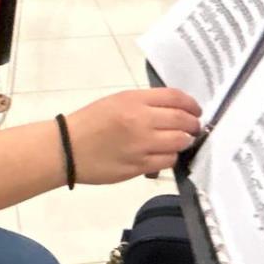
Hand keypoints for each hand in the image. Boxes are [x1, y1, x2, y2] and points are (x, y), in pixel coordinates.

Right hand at [64, 88, 202, 183]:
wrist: (67, 148)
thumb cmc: (91, 121)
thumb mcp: (117, 101)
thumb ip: (145, 103)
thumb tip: (174, 110)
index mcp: (134, 100)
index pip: (175, 98)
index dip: (191, 104)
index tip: (196, 110)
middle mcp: (141, 121)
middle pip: (182, 120)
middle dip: (194, 124)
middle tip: (194, 127)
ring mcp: (141, 145)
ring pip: (179, 143)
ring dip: (185, 141)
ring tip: (182, 141)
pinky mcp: (139, 166)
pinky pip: (167, 161)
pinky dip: (171, 156)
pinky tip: (166, 154)